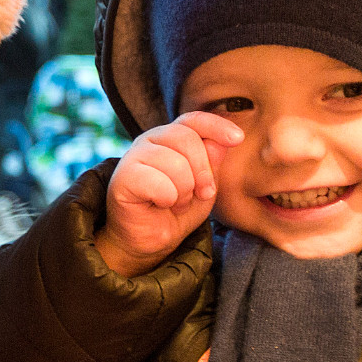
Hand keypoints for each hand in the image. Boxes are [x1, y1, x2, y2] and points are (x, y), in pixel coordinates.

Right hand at [95, 112, 242, 276]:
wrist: (150, 241)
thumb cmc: (176, 212)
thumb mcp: (205, 188)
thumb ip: (212, 165)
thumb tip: (220, 143)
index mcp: (171, 137)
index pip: (193, 120)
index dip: (216, 126)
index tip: (238, 138)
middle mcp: (151, 140)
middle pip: (187, 138)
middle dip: (202, 172)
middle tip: (200, 194)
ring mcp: (134, 156)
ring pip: (175, 163)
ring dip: (183, 192)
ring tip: (176, 203)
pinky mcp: (123, 177)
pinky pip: (158, 182)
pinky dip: (166, 199)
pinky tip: (159, 204)